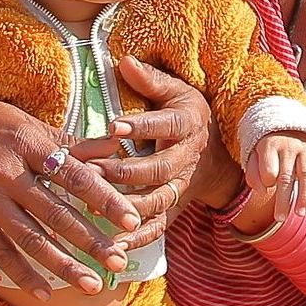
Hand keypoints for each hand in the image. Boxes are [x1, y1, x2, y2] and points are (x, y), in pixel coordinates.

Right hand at [0, 87, 139, 296]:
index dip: (105, 200)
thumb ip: (67, 142)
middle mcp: (7, 172)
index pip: (75, 176)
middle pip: (56, 212)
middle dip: (91, 240)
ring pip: (30, 238)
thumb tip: (113, 151)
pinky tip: (44, 291)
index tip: (132, 220)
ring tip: (91, 284)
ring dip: (63, 264)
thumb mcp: (24, 121)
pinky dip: (20, 273)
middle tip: (119, 261)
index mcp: (28, 142)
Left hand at [71, 55, 212, 251]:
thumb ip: (150, 80)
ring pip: (158, 199)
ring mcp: (181, 186)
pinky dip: (138, 238)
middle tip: (91, 169)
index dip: (141, 127)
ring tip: (96, 206)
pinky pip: (158, 226)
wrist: (215, 154)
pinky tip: (113, 245)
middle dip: (124, 171)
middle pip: (159, 168)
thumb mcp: (175, 91)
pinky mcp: (173, 208)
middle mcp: (186, 157)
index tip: (112, 126)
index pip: (167, 125)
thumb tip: (123, 60)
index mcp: (188, 124)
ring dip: (128, 205)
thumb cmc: (184, 114)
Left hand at [246, 133, 305, 220]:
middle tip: (279, 218)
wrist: (285, 128)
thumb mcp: (253, 156)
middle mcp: (289, 147)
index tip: (266, 188)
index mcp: (270, 146)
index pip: (269, 170)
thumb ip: (253, 174)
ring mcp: (305, 150)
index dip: (267, 182)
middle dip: (284, 200)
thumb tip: (262, 191)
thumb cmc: (266, 150)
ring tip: (299, 213)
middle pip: (287, 177)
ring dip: (304, 196)